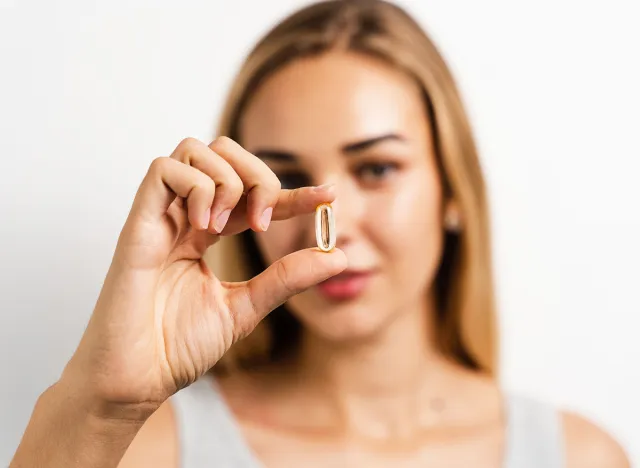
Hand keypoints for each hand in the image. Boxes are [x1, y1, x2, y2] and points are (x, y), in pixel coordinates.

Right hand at [61, 136, 345, 419]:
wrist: (137, 378)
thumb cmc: (178, 346)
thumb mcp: (246, 307)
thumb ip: (286, 278)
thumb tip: (338, 256)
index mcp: (206, 233)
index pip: (253, 195)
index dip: (293, 192)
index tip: (327, 198)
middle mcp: (184, 217)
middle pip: (222, 153)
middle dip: (257, 175)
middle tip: (264, 221)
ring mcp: (160, 217)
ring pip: (193, 150)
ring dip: (226, 180)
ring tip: (228, 226)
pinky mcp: (138, 224)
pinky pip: (163, 170)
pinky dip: (196, 186)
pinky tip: (205, 225)